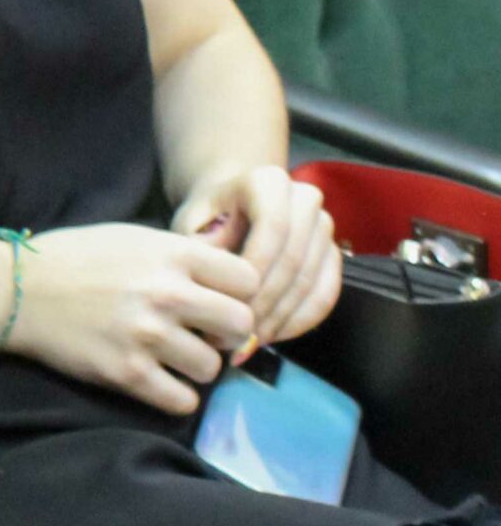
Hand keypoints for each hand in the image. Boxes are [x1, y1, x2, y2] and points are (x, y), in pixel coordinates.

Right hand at [5, 223, 258, 415]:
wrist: (16, 290)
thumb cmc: (75, 259)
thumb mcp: (134, 238)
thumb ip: (182, 257)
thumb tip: (226, 286)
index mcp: (171, 254)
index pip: (247, 280)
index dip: (237, 294)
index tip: (218, 301)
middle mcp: (167, 293)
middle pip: (241, 325)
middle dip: (226, 334)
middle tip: (203, 335)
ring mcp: (148, 335)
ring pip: (213, 368)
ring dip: (196, 367)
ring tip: (171, 357)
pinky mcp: (128, 373)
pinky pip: (182, 400)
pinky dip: (174, 395)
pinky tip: (157, 379)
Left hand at [173, 165, 341, 348]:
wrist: (229, 211)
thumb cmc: (206, 218)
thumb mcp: (191, 222)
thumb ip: (201, 243)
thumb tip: (217, 272)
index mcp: (270, 182)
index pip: (273, 228)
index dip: (254, 271)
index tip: (226, 304)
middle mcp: (305, 200)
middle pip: (294, 260)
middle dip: (263, 304)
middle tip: (233, 336)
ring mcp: (324, 229)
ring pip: (311, 283)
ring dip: (279, 319)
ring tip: (245, 343)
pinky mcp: (333, 257)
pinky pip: (325, 296)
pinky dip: (298, 322)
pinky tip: (270, 337)